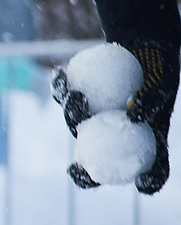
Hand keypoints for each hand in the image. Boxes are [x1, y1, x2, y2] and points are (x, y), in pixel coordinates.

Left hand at [56, 38, 175, 192]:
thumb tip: (133, 118)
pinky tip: (62, 75)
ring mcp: (96, 113)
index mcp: (146, 135)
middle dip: (84, 174)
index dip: (149, 180)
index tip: (142, 185)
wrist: (143, 40)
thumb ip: (152, 99)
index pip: (153, 165)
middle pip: (101, 159)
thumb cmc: (158, 63)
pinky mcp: (79, 93)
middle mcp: (117, 130)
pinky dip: (61, 85)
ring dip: (72, 113)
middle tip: (75, 170)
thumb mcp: (163, 80)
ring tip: (77, 97)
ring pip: (77, 123)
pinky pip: (65, 92)